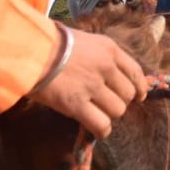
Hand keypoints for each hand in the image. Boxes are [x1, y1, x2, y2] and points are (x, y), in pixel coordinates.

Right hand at [28, 27, 147, 137]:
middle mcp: (106, 67)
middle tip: (104, 103)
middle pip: (128, 94)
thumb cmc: (49, 42)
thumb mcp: (81, 39)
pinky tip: (95, 128)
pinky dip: (101, 129)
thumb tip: (105, 71)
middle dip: (118, 101)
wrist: (29, 49)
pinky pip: (102, 125)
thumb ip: (98, 55)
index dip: (140, 87)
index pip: (135, 72)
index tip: (139, 96)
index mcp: (109, 49)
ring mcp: (93, 86)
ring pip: (117, 111)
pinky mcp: (77, 105)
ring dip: (108, 114)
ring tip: (94, 112)